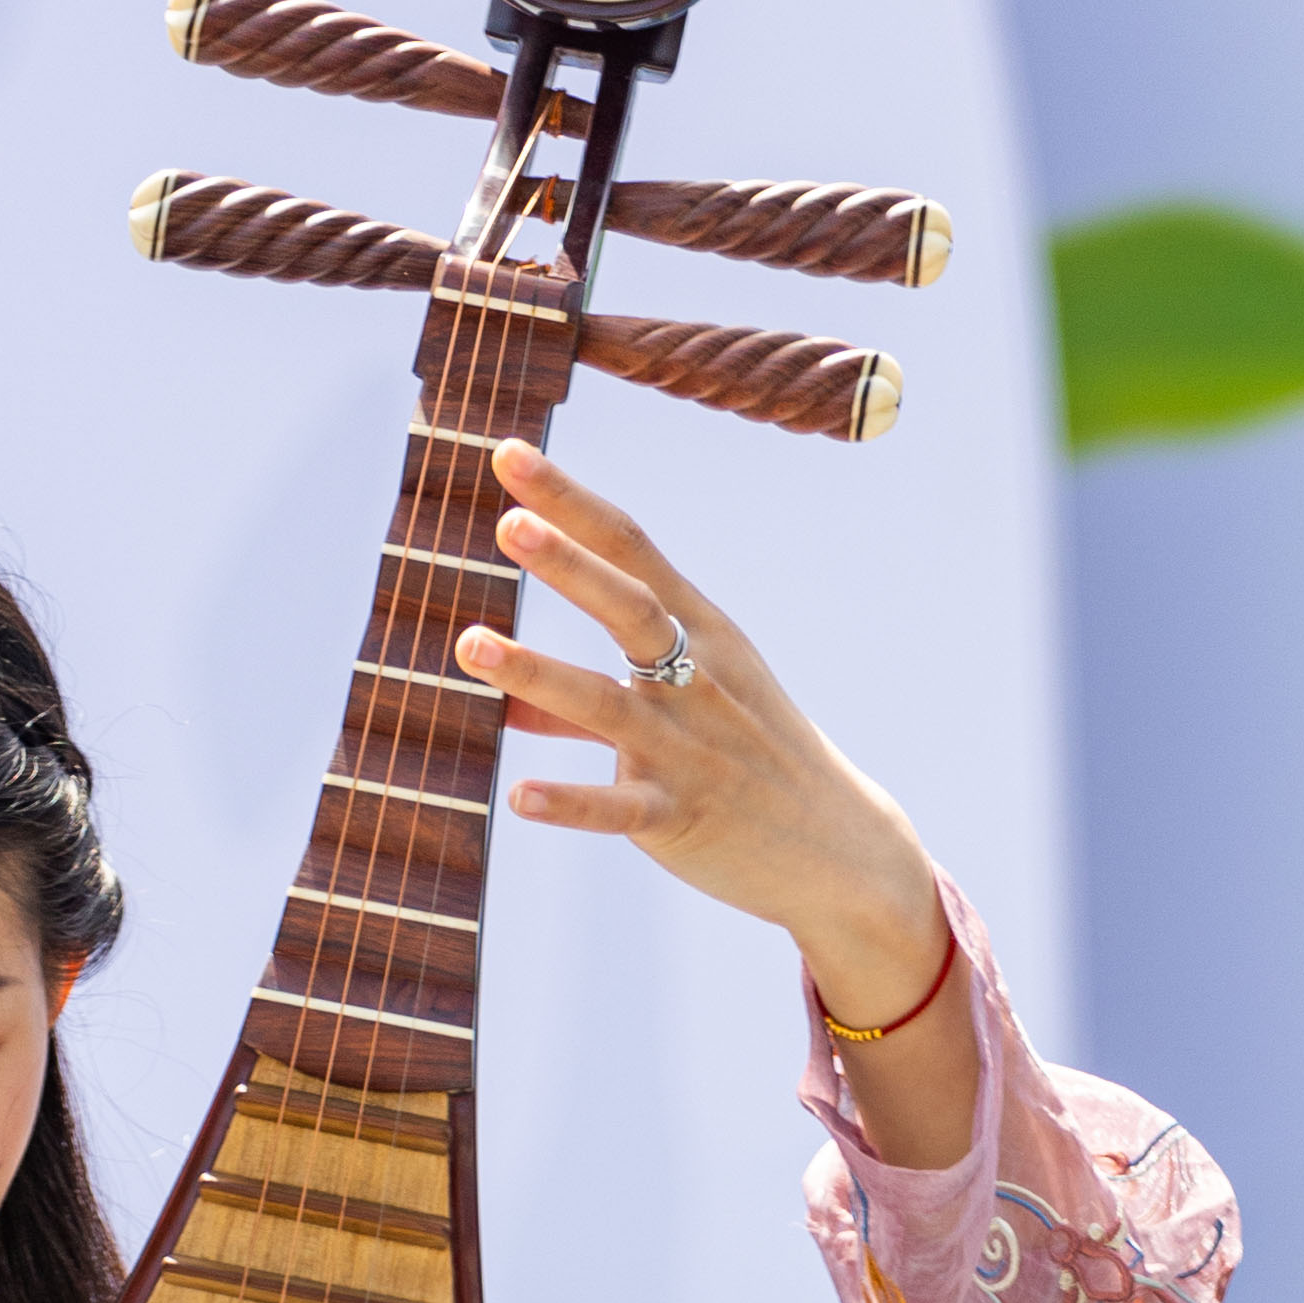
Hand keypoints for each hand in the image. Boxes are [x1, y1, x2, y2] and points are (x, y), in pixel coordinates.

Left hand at [457, 438, 980, 1165]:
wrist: (833, 847)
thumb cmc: (750, 762)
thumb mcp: (687, 708)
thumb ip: (595, 700)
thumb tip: (511, 702)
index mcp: (700, 630)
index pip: (631, 547)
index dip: (570, 499)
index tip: (508, 455)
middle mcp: (694, 677)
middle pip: (628, 606)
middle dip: (569, 563)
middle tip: (507, 523)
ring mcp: (687, 747)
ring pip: (605, 703)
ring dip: (536, 674)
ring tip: (470, 646)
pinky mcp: (680, 816)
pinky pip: (617, 807)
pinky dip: (569, 800)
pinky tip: (518, 795)